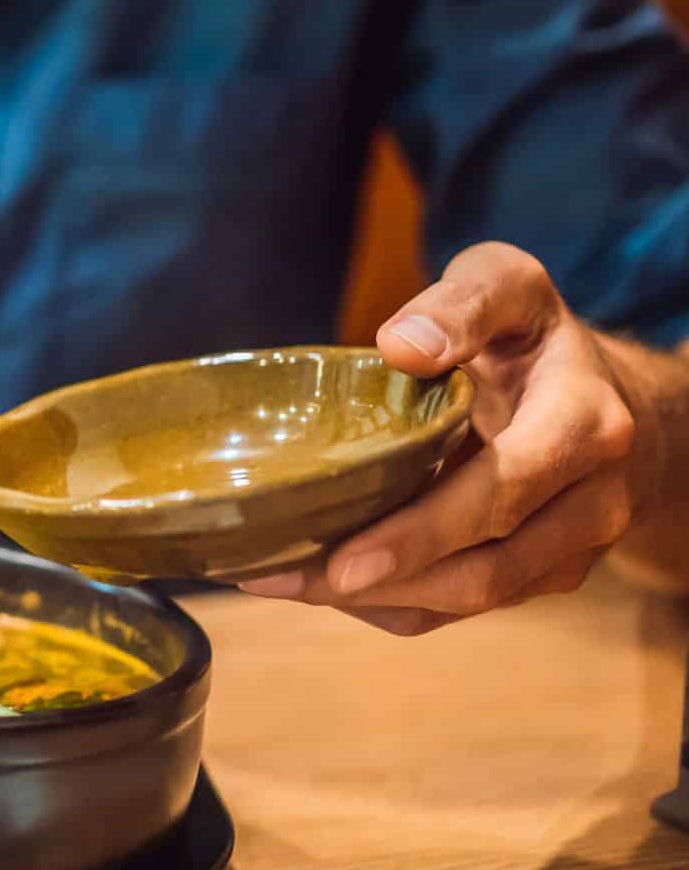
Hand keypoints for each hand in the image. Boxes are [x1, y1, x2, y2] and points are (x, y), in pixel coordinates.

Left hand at [241, 242, 642, 632]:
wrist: (617, 404)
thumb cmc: (539, 341)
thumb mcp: (511, 288)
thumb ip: (463, 304)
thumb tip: (400, 345)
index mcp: (585, 426)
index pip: (504, 492)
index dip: (424, 534)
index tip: (345, 561)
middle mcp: (589, 502)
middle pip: (485, 567)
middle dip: (381, 581)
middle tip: (281, 578)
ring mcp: (569, 550)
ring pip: (469, 598)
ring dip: (373, 601)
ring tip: (279, 580)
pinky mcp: (539, 576)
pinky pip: (461, 608)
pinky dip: (389, 604)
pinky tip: (318, 584)